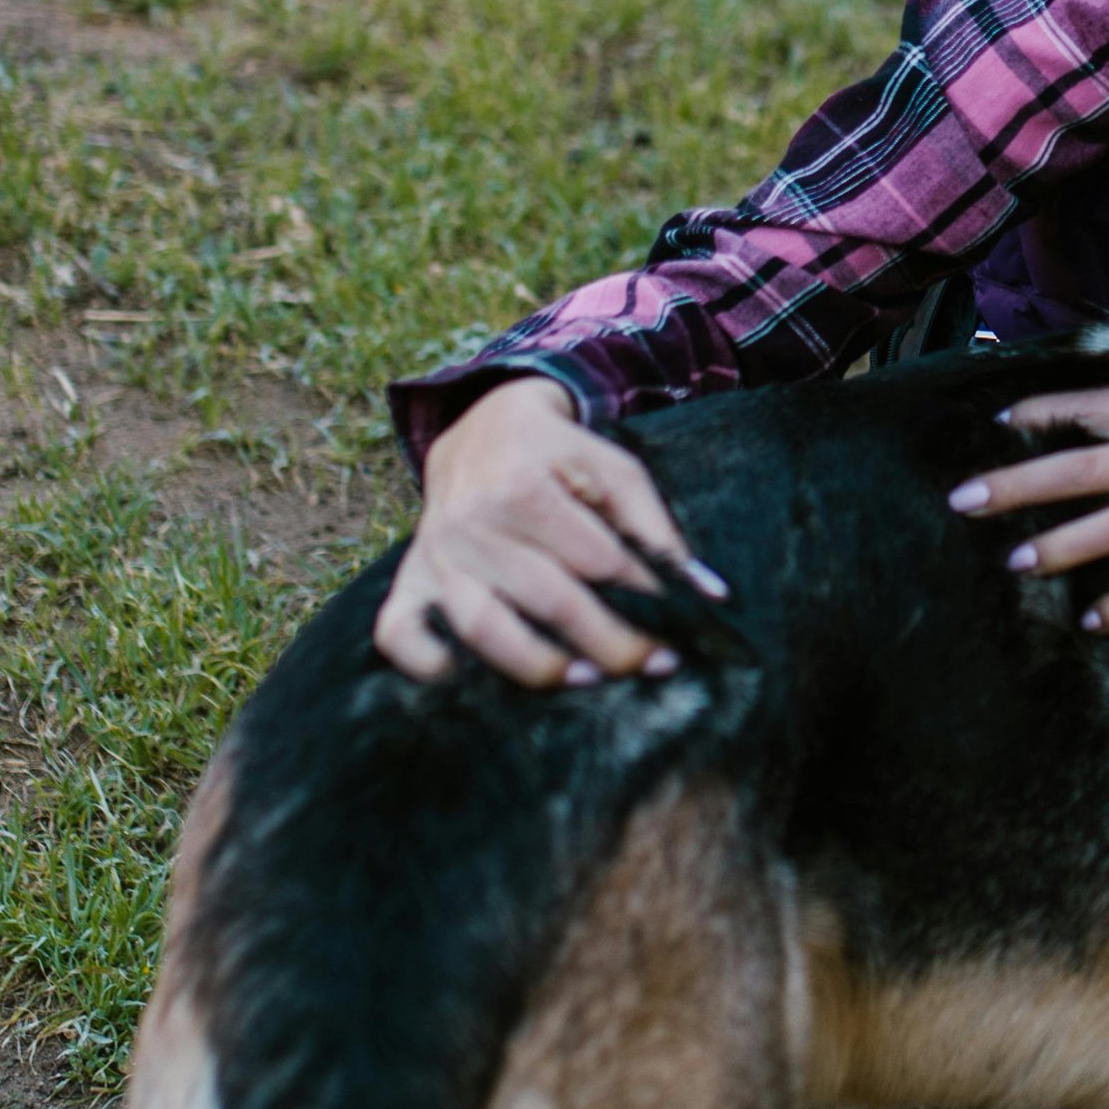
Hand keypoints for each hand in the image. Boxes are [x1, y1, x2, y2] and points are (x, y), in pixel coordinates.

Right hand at [374, 375, 724, 687]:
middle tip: (655, 665)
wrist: (481, 428)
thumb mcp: (614, 470)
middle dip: (610, 642)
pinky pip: (399, 634)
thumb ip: (658, 529)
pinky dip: (428, 665)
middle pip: (548, 599)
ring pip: (481, 626)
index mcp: (524, 488)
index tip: (680, 630)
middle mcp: (473, 524)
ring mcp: (436, 557)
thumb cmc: (559, 457)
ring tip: (586, 680)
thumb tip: (708, 594)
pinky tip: (470, 680)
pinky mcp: (409, 581)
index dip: (643, 598)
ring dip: (536, 664)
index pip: (596, 560)